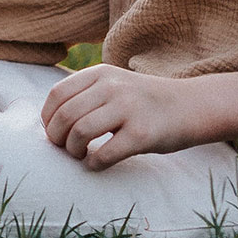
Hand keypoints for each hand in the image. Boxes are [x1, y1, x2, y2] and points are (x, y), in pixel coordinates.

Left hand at [40, 65, 201, 167]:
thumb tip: (50, 120)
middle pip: (65, 115)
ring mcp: (128, 109)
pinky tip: (96, 164)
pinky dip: (94, 163)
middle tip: (63, 148)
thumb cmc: (143, 100)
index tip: (51, 132)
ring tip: (79, 155)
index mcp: (100, 74)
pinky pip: (106, 153)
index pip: (57, 94)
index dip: (47, 117)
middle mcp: (111, 87)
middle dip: (56, 137)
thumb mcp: (113, 83)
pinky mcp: (142, 134)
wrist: (189, 106)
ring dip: (73, 150)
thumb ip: (86, 93)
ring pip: (81, 132)